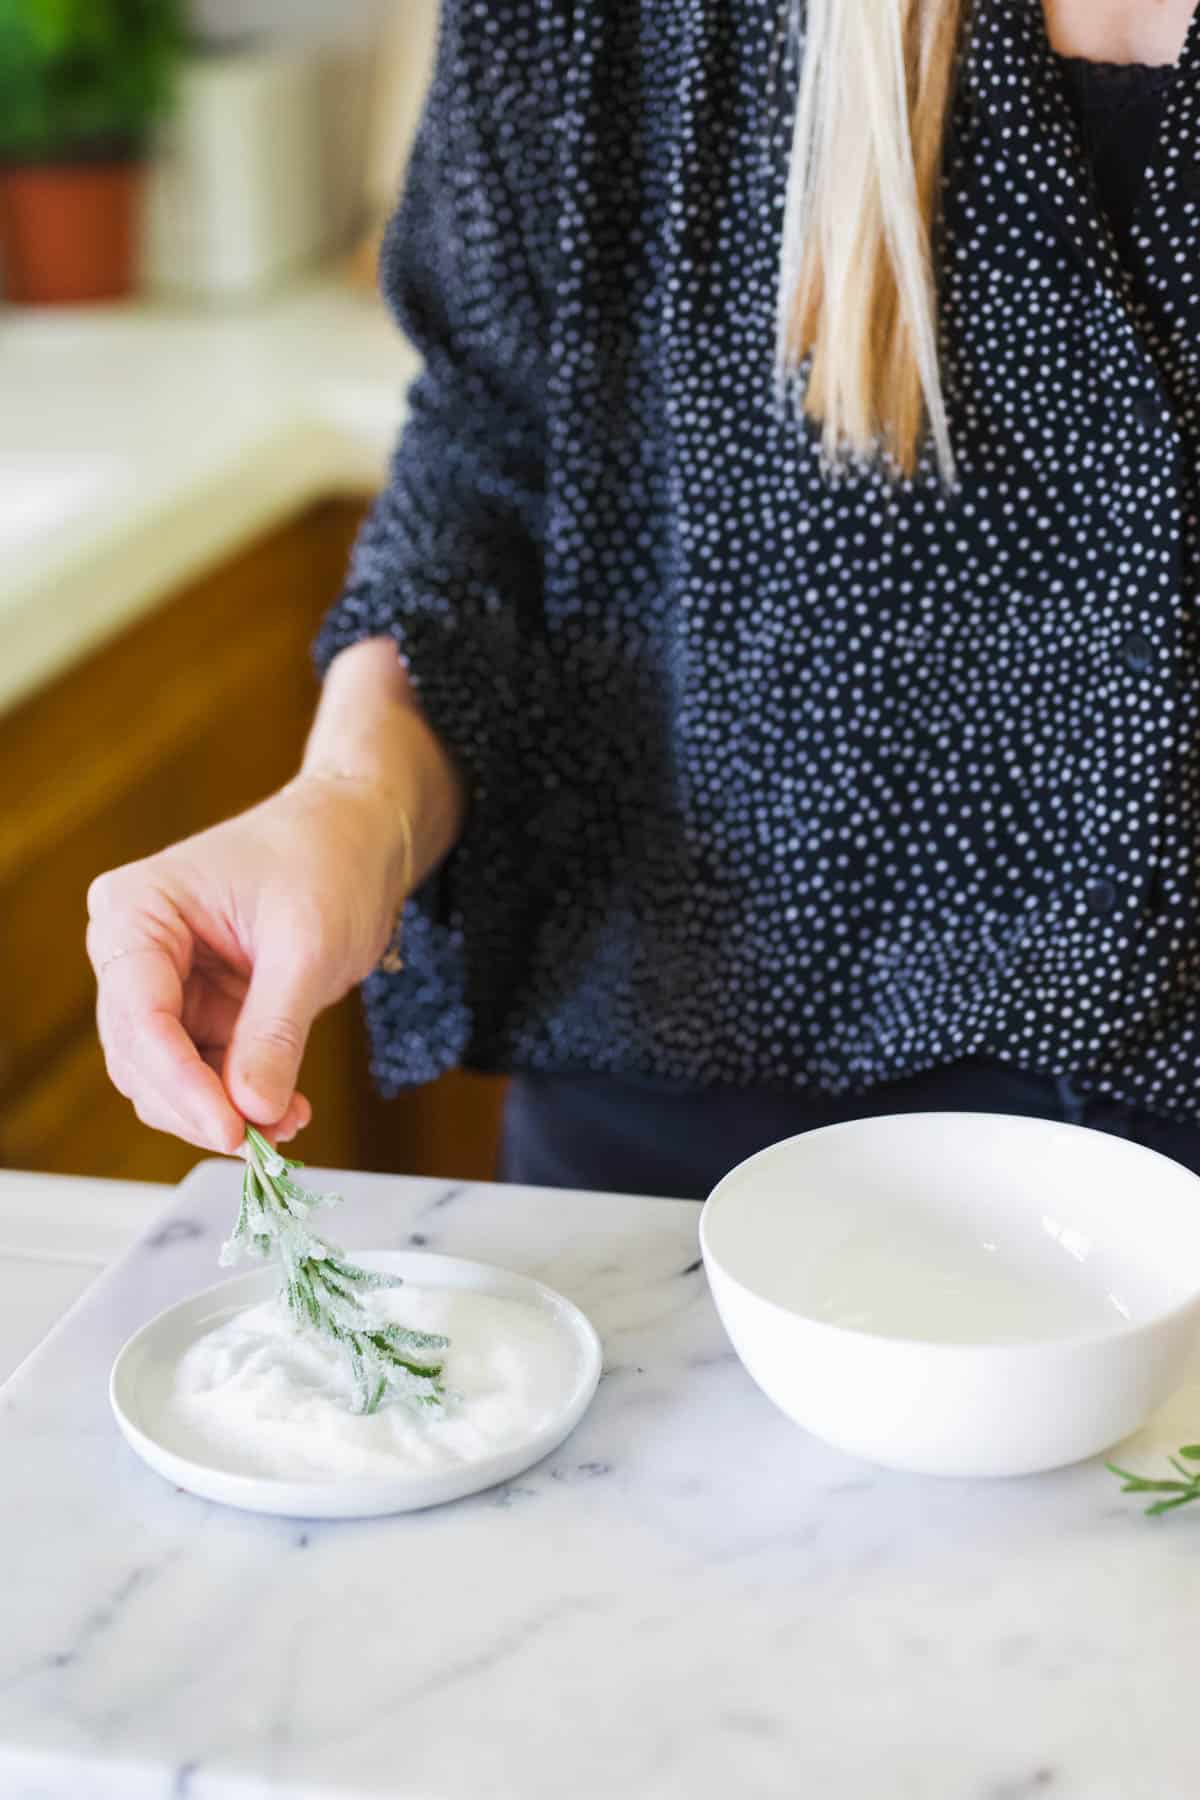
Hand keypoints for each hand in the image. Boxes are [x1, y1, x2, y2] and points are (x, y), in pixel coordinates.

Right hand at [87, 775, 408, 1153]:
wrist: (361, 834)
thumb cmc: (328, 855)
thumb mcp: (308, 944)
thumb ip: (276, 1030)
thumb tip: (253, 1108)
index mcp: (137, 909)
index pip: (140, 1015)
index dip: (180, 1083)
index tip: (229, 1128)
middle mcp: (134, 949)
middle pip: (142, 1058)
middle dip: (201, 1105)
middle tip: (262, 1140)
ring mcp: (165, 983)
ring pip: (168, 1078)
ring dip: (223, 1112)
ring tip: (285, 1125)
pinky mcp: (200, 1009)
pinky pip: (206, 1073)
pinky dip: (241, 1100)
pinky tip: (286, 1111)